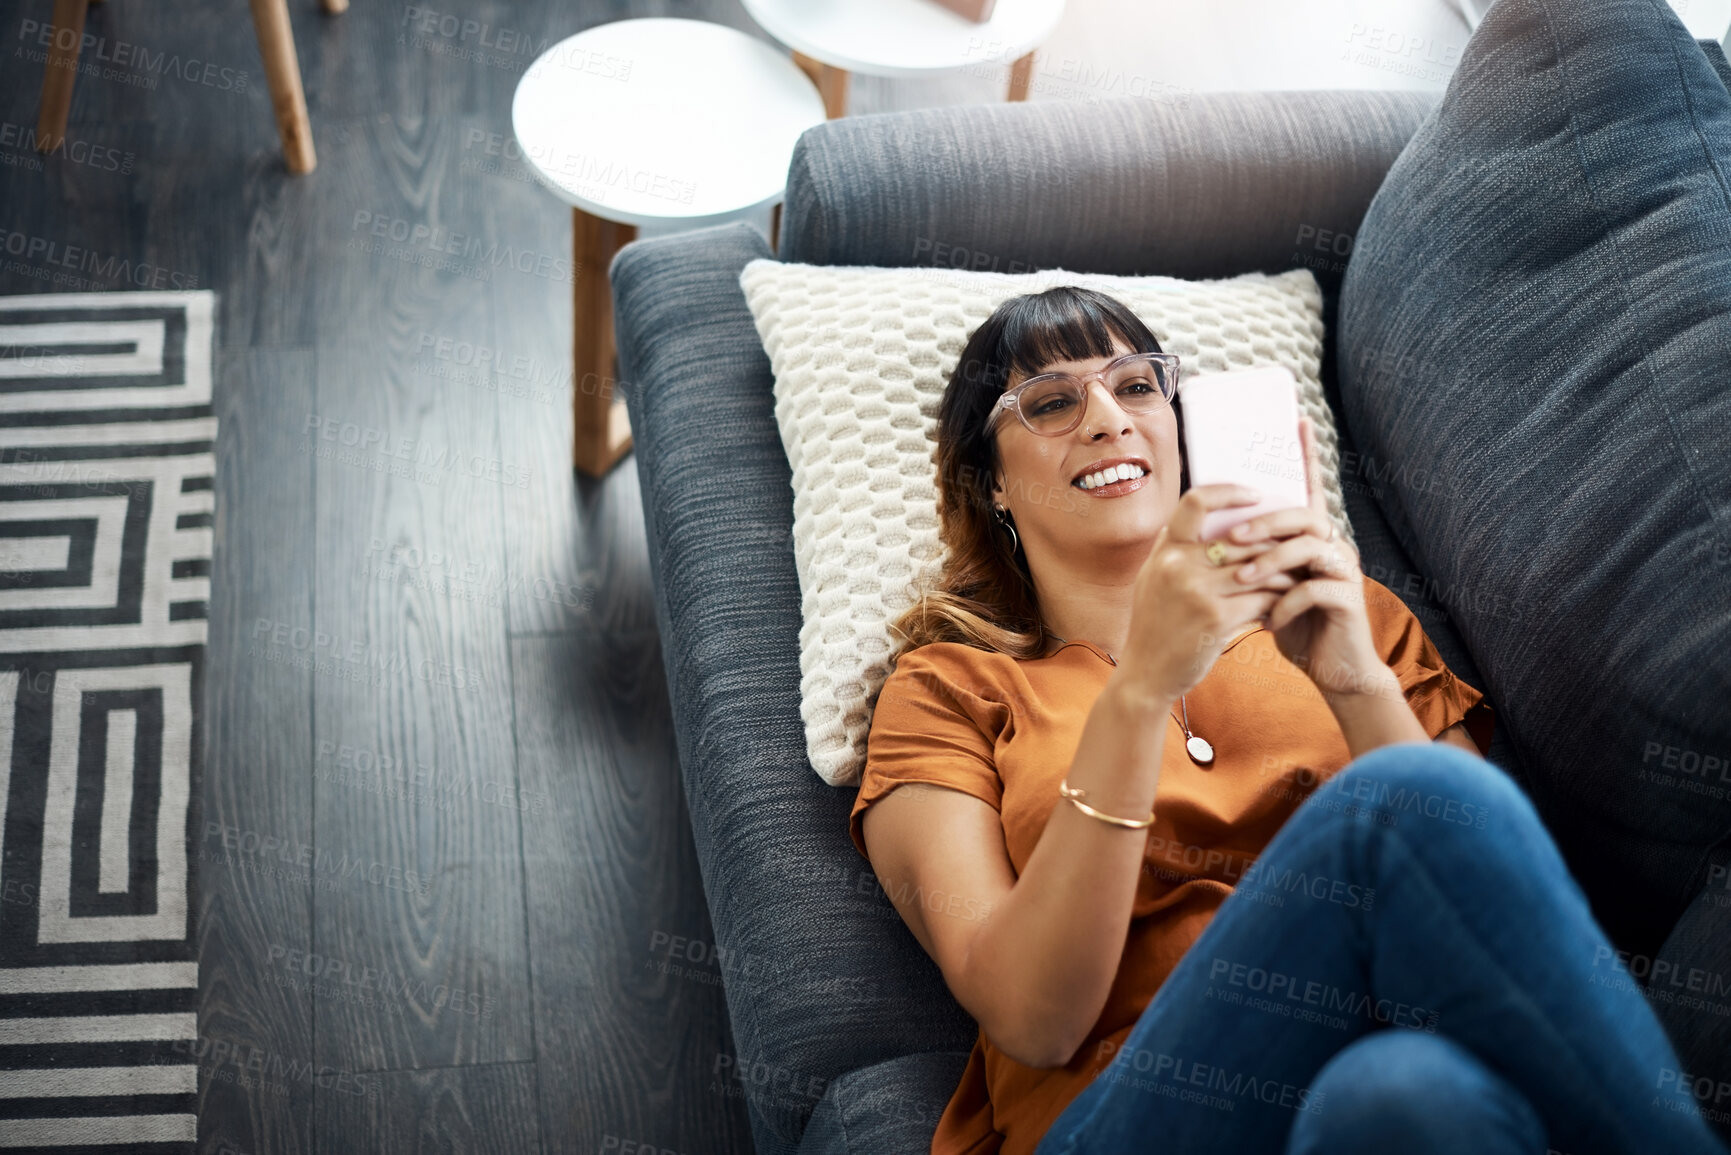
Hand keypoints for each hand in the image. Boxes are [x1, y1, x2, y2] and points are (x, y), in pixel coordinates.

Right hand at [1116, 484, 1298, 701]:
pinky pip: (1261, 599)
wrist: (1146, 673)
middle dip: (1275, 544)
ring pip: (1259, 569)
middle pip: (1243, 538)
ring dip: (1282, 575)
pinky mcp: (1216, 618)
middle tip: (1295, 549)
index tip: (1256, 496)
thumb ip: (1174, 549)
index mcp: (1165, 551)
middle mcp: (1179, 565)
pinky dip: (1276, 603)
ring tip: (1293, 581)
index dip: (1229, 492)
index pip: (1196, 501)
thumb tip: (1201, 515)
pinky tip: (1280, 609)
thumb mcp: (1152, 579)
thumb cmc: (1155, 625)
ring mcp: (1197, 591)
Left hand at [1226, 415, 1390, 698]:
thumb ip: (1252, 556)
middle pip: (1303, 515)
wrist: (1331, 668)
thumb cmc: (1294, 623)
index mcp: (1312, 537)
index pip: (1309, 488)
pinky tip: (1269, 620)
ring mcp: (1344, 571)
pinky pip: (1315, 590)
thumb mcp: (1267, 586)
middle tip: (1231, 537)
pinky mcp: (1348, 601)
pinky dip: (1286, 603)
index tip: (1299, 420)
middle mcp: (1333, 546)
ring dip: (1270, 561)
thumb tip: (1212, 531)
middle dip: (1264, 523)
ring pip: (1310, 548)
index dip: (1307, 455)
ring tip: (1241, 579)